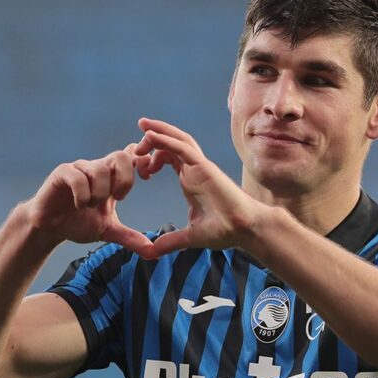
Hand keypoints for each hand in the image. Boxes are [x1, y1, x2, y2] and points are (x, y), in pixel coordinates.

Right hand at [22, 144, 154, 256]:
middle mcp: (98, 168)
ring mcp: (80, 168)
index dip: (143, 162)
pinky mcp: (62, 173)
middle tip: (118, 198)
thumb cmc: (79, 223)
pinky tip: (79, 205)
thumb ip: (130, 238)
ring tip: (91, 206)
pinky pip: (78, 177)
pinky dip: (83, 194)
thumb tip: (153, 253)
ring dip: (100, 193)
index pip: (132, 155)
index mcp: (112, 177)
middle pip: (121, 156)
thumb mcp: (109, 231)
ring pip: (100, 169)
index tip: (146, 178)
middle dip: (125, 179)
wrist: (50, 228)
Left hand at [135, 118, 265, 255]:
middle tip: (133, 146)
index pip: (169, 158)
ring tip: (142, 126)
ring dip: (159, 131)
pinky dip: (167, 139)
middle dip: (152, 139)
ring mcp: (200, 166)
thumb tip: (152, 252)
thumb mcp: (190, 236)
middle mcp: (194, 169)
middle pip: (171, 144)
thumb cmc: (225, 229)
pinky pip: (183, 148)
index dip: (151, 156)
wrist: (244, 230)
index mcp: (190, 180)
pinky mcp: (205, 167)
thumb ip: (171, 241)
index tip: (139, 168)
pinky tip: (151, 135)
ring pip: (178, 140)